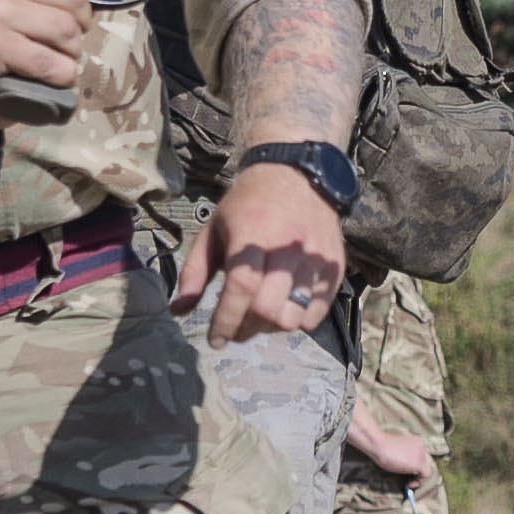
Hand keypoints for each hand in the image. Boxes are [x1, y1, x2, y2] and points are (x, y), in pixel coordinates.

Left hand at [174, 161, 347, 341]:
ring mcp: (316, 258)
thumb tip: (178, 311)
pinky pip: (317, 313)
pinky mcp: (334, 266)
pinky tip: (284, 307)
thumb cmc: (248, 204)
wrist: (296, 173)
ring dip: (271, 327)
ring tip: (260, 315)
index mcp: (254, 233)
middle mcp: (288, 247)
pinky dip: (298, 320)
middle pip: (268, 308)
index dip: (227, 319)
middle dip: (246, 327)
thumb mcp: (213, 231)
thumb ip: (194, 272)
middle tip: (235, 326)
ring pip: (294, 316)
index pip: (242, 287)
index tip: (214, 341)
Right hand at [345, 414, 432, 481]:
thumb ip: (404, 454)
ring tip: (409, 483)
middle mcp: (421, 447)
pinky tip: (409, 484)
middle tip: (410, 479)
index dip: (415, 464)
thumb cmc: (382, 446)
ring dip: (419, 477)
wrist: (379, 444)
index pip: (421, 455)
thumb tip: (404, 465)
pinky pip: (425, 475)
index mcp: (416, 441)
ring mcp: (421, 455)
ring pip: (427, 469)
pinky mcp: (419, 464)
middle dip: (419, 472)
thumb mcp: (396, 448)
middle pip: (426, 462)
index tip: (407, 470)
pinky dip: (419, 481)